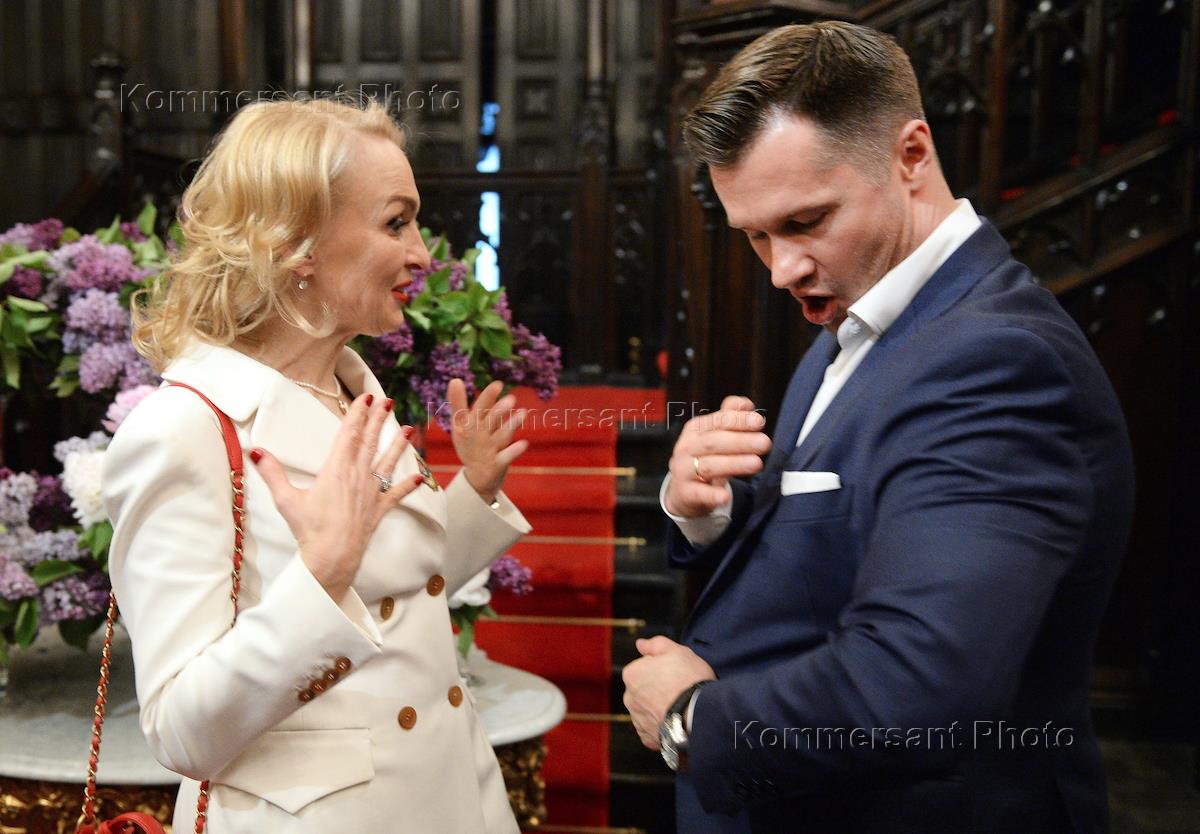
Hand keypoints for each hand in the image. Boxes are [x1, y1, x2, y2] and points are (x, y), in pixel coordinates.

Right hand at [250, 394, 423, 601]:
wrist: (332, 557)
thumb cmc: (309, 529)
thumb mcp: (286, 499)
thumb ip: (272, 473)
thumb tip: (256, 451)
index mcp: (336, 469)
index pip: (348, 434)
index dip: (357, 414)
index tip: (366, 397)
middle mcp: (357, 476)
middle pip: (369, 442)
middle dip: (378, 420)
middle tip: (387, 401)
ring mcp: (371, 492)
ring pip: (386, 463)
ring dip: (397, 445)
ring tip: (408, 429)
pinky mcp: (378, 510)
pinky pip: (396, 494)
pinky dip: (408, 485)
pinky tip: (419, 477)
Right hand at [447, 379, 528, 502]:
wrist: (475, 478)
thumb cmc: (469, 445)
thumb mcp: (460, 426)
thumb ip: (458, 403)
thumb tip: (455, 379)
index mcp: (469, 425)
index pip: (478, 408)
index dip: (488, 397)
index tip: (499, 384)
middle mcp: (479, 436)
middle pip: (489, 421)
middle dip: (499, 410)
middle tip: (511, 399)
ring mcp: (488, 450)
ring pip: (501, 436)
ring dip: (511, 425)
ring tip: (524, 414)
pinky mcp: (497, 464)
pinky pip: (506, 457)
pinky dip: (514, 451)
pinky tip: (524, 443)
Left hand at [622, 636, 715, 749]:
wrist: (700, 715)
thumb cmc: (689, 680)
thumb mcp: (677, 651)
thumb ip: (655, 644)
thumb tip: (640, 644)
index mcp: (632, 674)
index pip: (644, 667)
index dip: (662, 668)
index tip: (676, 672)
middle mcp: (630, 698)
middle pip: (644, 689)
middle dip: (658, 689)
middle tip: (680, 688)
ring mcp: (638, 720)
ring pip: (648, 710)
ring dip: (659, 708)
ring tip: (680, 706)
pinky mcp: (648, 738)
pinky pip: (654, 729)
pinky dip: (663, 725)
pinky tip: (676, 721)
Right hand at [664, 395, 770, 517]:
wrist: (684, 490)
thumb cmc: (705, 458)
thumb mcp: (715, 435)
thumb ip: (730, 417)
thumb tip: (747, 404)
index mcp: (696, 429)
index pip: (718, 421)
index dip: (739, 420)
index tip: (759, 422)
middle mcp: (687, 448)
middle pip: (714, 442)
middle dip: (741, 442)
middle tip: (764, 443)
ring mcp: (683, 471)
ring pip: (708, 466)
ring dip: (733, 464)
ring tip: (756, 463)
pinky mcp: (685, 493)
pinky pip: (699, 494)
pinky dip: (712, 495)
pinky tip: (725, 496)